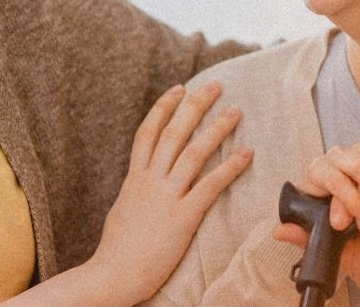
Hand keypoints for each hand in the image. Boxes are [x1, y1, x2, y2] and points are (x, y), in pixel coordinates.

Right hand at [89, 82, 252, 304]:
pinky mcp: (182, 217)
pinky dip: (229, 167)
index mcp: (134, 178)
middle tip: (215, 85)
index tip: (178, 88)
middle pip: (173, 133)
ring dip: (216, 129)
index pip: (147, 132)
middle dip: (195, 105)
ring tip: (235, 112)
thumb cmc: (117, 249)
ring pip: (192, 153)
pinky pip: (209, 186)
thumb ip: (135, 190)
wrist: (113, 274)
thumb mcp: (122, 209)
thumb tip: (142, 178)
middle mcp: (149, 181)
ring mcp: (165, 197)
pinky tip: (246, 154)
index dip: (163, 108)